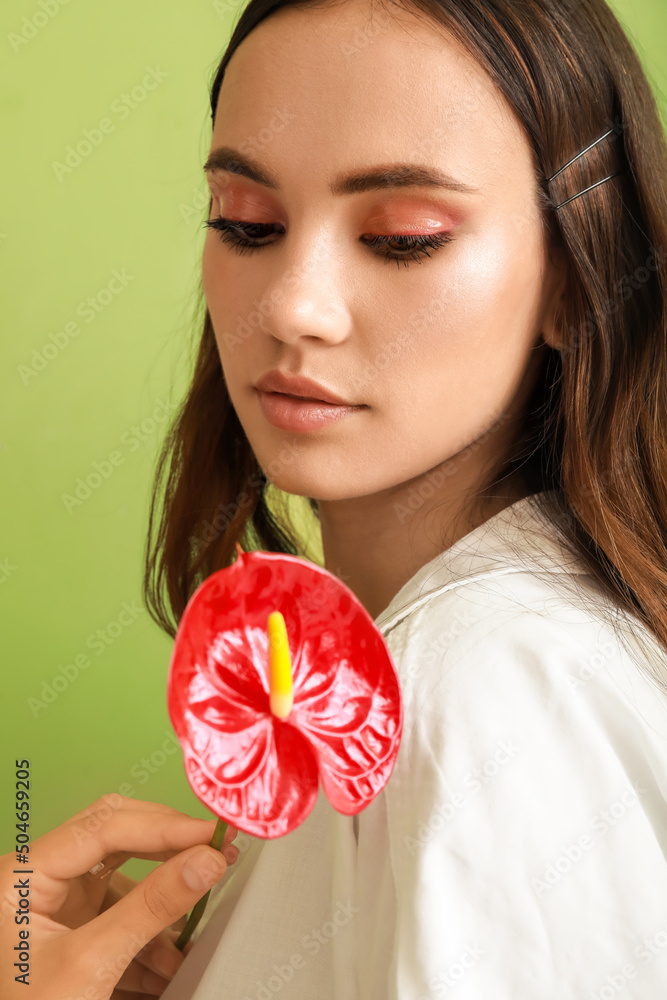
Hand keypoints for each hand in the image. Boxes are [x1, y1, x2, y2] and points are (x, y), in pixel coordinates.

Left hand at [0, 795, 238, 999]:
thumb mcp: (93, 965)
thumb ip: (151, 908)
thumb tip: (207, 861)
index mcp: (24, 874)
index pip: (105, 826)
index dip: (164, 827)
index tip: (214, 836)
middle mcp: (38, 875)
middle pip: (116, 835)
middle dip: (168, 849)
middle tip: (216, 851)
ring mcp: (56, 899)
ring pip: (125, 873)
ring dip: (161, 903)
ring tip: (193, 928)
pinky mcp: (73, 924)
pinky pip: (122, 909)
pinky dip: (149, 932)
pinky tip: (168, 963)